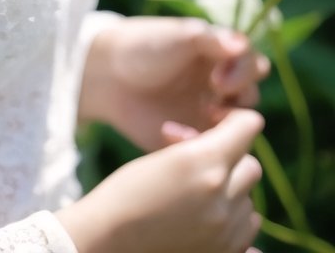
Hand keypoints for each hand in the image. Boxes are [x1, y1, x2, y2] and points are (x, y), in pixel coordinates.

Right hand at [56, 107, 263, 252]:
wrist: (108, 242)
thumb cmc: (125, 193)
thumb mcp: (161, 157)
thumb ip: (199, 147)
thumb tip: (224, 138)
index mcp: (204, 163)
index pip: (248, 125)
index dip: (234, 119)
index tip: (215, 122)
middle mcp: (222, 196)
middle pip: (251, 165)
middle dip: (230, 159)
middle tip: (197, 162)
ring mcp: (226, 231)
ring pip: (250, 199)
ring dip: (232, 192)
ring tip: (198, 192)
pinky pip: (247, 230)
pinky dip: (233, 220)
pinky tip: (207, 217)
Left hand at [79, 15, 268, 151]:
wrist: (107, 74)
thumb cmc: (143, 46)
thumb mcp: (177, 35)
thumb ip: (210, 39)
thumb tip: (242, 44)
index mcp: (219, 55)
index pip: (253, 64)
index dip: (244, 72)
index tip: (218, 79)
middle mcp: (220, 84)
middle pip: (251, 96)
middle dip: (239, 100)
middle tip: (212, 100)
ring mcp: (208, 113)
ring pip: (237, 127)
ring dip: (224, 126)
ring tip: (199, 118)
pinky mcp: (194, 138)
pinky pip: (213, 149)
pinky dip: (199, 144)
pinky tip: (173, 133)